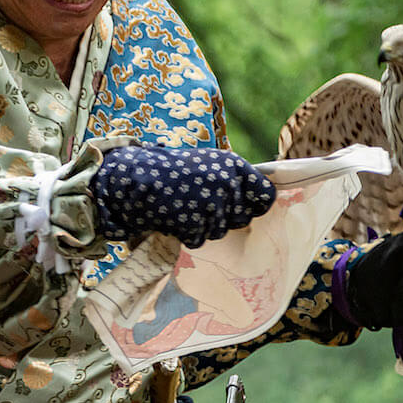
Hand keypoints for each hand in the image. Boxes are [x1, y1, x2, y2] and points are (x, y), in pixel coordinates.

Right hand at [92, 144, 275, 248]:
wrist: (137, 178)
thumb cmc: (174, 170)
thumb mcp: (209, 163)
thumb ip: (235, 180)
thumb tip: (261, 202)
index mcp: (234, 166)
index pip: (265, 196)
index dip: (258, 205)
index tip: (249, 208)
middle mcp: (227, 185)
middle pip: (242, 218)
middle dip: (225, 217)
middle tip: (203, 205)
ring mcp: (211, 206)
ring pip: (219, 231)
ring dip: (203, 225)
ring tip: (185, 207)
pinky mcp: (194, 224)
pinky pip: (198, 239)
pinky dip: (186, 233)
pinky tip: (175, 217)